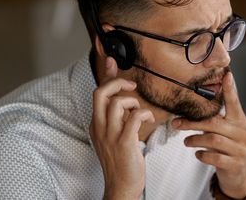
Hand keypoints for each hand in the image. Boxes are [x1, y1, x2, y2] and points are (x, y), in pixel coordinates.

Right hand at [89, 57, 154, 199]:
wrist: (121, 185)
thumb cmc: (122, 159)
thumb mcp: (115, 133)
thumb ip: (118, 113)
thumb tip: (123, 95)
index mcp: (96, 123)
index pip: (98, 93)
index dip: (106, 74)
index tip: (112, 60)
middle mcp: (100, 127)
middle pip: (101, 92)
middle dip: (118, 82)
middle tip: (132, 86)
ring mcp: (110, 135)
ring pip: (117, 103)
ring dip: (134, 102)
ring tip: (141, 112)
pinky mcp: (124, 143)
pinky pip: (133, 118)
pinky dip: (143, 113)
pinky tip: (149, 119)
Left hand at [171, 72, 245, 198]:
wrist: (237, 174)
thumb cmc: (226, 147)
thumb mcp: (225, 131)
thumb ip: (215, 118)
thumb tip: (192, 104)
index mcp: (239, 120)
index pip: (234, 102)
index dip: (230, 90)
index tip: (226, 75)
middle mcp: (241, 132)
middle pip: (215, 123)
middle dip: (192, 122)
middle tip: (175, 123)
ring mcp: (240, 149)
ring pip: (214, 139)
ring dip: (195, 139)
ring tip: (185, 141)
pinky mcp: (235, 164)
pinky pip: (216, 158)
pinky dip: (203, 155)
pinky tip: (197, 154)